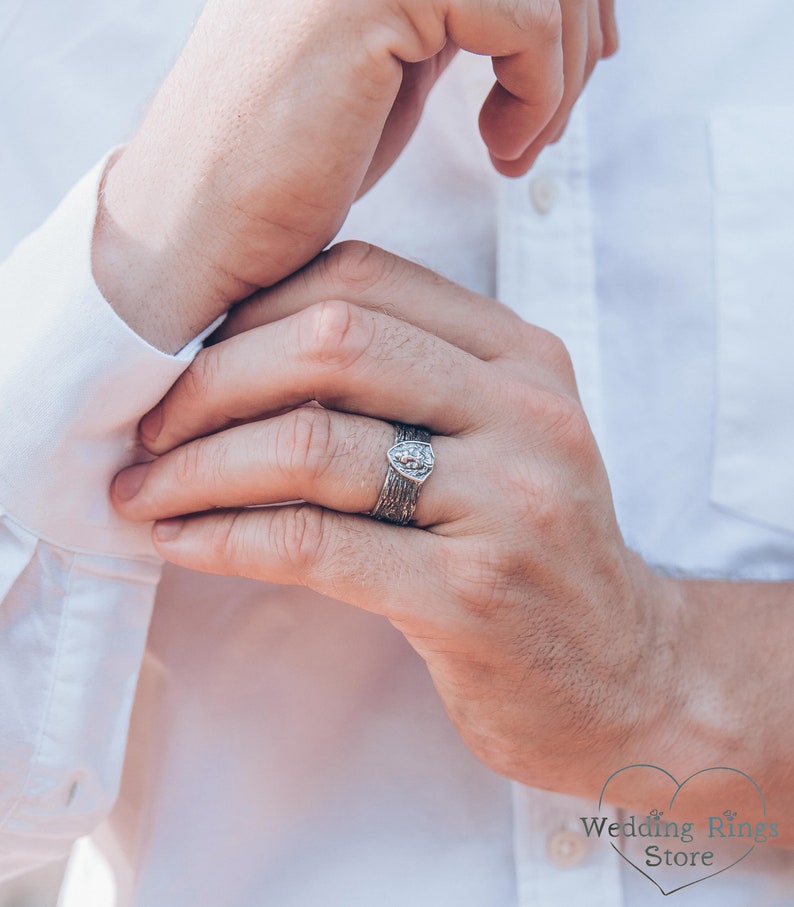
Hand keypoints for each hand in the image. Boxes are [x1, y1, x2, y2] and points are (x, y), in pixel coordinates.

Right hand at [93, 0, 616, 351]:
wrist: (197, 240)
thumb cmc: (284, 180)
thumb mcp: (385, 77)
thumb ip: (442, 25)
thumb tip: (535, 16)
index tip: (589, 61)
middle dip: (578, 26)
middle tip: (556, 117)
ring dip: (559, 72)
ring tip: (523, 148)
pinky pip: (521, 19)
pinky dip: (537, 91)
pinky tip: (503, 151)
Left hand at [111, 242, 668, 794]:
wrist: (626, 674)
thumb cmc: (536, 551)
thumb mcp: (499, 439)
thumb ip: (407, 384)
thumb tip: (244, 358)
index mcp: (523, 357)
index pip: (365, 278)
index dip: (255, 307)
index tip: (193, 358)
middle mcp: (522, 412)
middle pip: (330, 341)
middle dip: (212, 381)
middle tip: (149, 427)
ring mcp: (503, 502)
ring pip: (310, 446)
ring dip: (197, 467)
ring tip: (142, 490)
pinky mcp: (468, 596)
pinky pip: (311, 544)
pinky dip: (224, 538)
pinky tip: (180, 542)